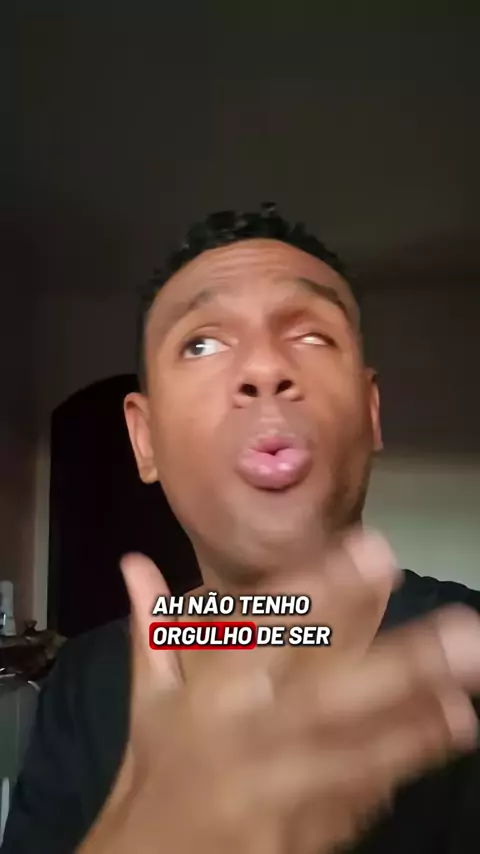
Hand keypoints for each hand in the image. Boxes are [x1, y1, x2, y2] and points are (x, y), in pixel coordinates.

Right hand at [78, 531, 479, 853]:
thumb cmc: (157, 767)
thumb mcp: (147, 698)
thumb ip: (154, 630)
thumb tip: (134, 562)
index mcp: (208, 694)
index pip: (267, 632)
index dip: (321, 591)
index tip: (376, 550)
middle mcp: (247, 737)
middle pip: (331, 697)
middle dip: (399, 664)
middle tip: (465, 630)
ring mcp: (278, 793)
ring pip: (356, 755)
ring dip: (417, 726)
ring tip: (467, 695)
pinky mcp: (299, 840)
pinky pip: (355, 802)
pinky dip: (397, 771)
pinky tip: (444, 736)